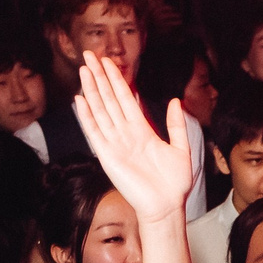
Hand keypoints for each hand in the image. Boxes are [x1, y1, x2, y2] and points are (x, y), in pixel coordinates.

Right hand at [74, 52, 194, 228]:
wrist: (166, 206)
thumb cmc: (174, 183)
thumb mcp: (181, 148)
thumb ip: (177, 125)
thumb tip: (175, 101)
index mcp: (142, 130)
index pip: (126, 98)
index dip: (116, 79)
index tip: (108, 62)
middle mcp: (125, 134)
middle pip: (109, 99)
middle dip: (99, 77)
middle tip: (90, 56)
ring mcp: (115, 143)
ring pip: (101, 110)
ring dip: (92, 90)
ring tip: (84, 70)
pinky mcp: (107, 156)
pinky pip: (94, 132)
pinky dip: (87, 116)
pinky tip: (80, 99)